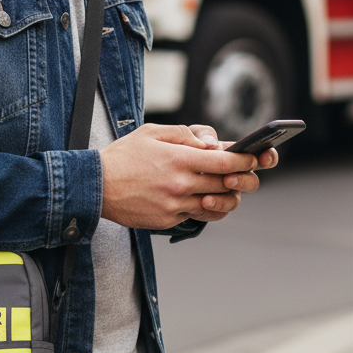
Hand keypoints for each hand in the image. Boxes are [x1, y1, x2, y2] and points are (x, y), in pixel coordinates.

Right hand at [99, 123, 270, 229]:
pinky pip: (199, 216)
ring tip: (227, 188)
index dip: (247, 160)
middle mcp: (181, 184)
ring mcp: (176, 205)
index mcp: (180, 159)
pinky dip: (207, 208)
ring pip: (218, 205)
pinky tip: (205, 199)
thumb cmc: (124, 155)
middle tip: (247, 173)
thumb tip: (212, 145)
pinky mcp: (169, 220)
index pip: (226, 162)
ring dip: (229, 197)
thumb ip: (186, 135)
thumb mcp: (153, 132)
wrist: (96, 186)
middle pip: (229, 185)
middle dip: (244, 178)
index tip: (256, 157)